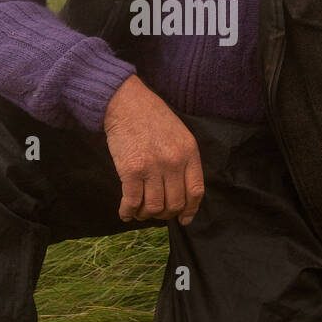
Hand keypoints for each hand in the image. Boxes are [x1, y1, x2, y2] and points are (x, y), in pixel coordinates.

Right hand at [103, 75, 204, 225]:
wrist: (126, 103)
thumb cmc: (151, 117)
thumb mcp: (179, 134)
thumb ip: (183, 159)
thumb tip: (181, 190)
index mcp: (189, 152)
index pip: (195, 191)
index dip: (190, 210)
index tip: (184, 218)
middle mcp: (174, 162)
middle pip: (174, 203)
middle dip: (165, 214)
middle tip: (156, 212)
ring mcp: (153, 167)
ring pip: (154, 207)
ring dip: (145, 215)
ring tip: (139, 212)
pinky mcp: (131, 171)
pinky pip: (132, 202)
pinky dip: (128, 212)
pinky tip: (125, 213)